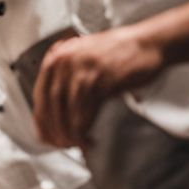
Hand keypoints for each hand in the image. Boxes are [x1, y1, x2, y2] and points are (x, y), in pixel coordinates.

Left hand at [33, 25, 163, 147]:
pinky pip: (84, 109)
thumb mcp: (84, 61)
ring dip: (68, 132)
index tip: (45, 136)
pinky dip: (83, 128)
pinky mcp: (100, 77)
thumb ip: (67, 80)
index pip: (40, 95)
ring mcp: (81, 68)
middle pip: (50, 104)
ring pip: (65, 109)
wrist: (149, 43)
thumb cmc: (120, 54)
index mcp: (57, 57)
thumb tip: (56, 115)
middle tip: (61, 145)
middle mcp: (65, 61)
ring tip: (75, 144)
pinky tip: (86, 137)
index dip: (42, 121)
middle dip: (54, 130)